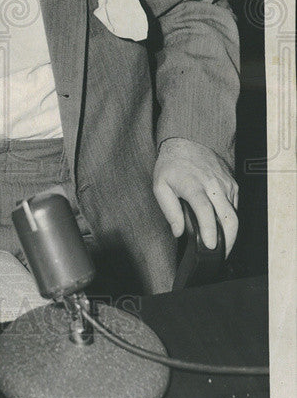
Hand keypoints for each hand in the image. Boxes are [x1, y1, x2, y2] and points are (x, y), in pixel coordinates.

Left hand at [153, 137, 238, 254]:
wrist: (187, 141)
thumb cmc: (172, 165)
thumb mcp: (160, 185)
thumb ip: (169, 210)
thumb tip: (178, 232)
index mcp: (193, 185)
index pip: (205, 211)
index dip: (209, 230)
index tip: (210, 246)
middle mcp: (213, 185)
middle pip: (228, 218)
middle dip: (228, 241)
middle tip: (220, 256)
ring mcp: (226, 184)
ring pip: (235, 214)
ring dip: (231, 233)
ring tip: (221, 246)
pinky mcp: (233, 184)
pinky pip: (236, 207)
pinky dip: (231, 219)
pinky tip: (223, 227)